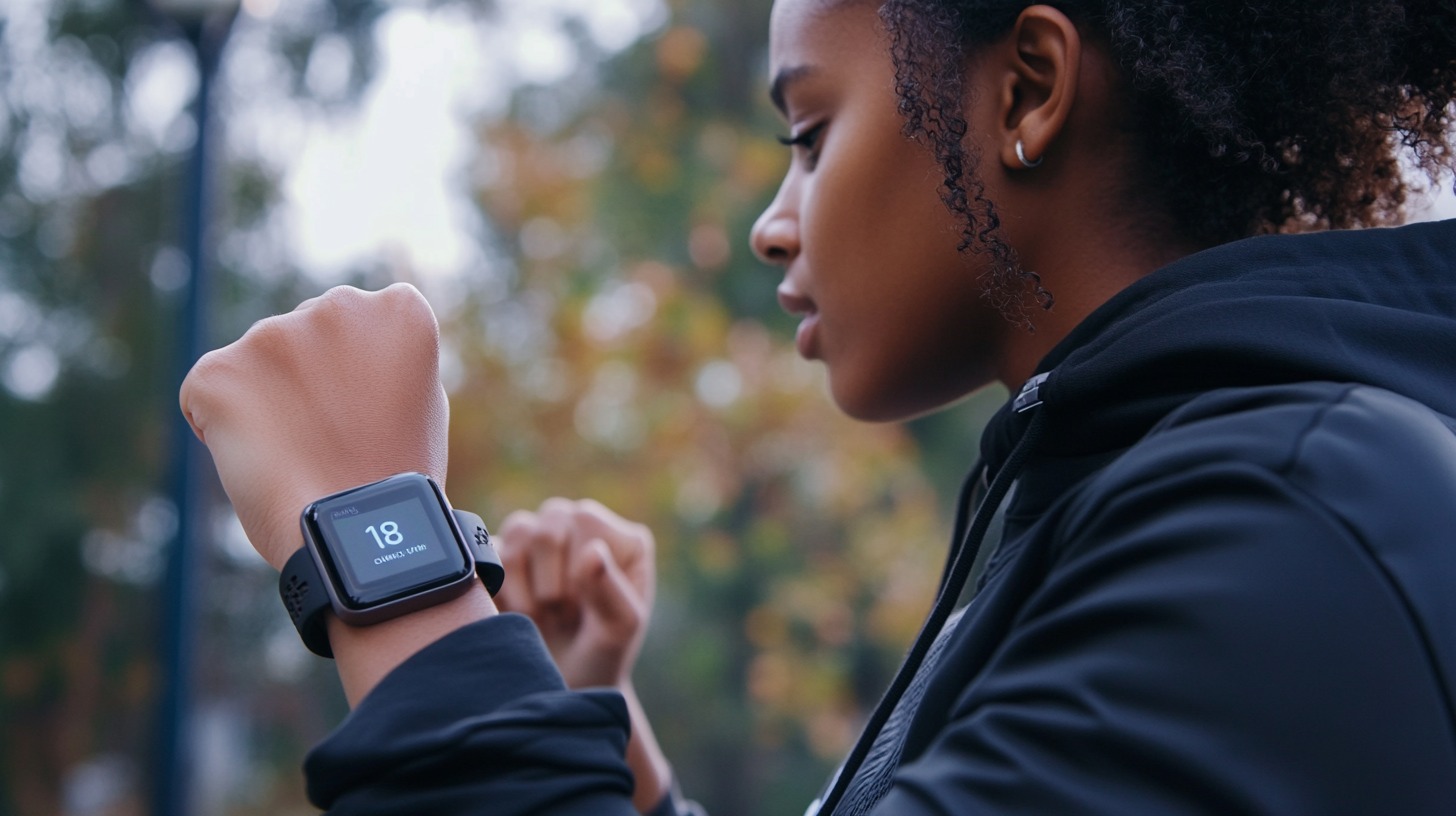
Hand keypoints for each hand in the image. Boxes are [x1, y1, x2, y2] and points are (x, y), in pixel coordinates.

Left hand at [180, 284, 450, 569]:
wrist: (355, 535)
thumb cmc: (394, 477)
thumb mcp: (420, 400)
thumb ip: (383, 358)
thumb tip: (343, 349)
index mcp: (398, 310)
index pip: (361, 321)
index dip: (357, 372)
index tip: (364, 411)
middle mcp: (338, 306)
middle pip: (304, 334)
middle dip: (306, 376)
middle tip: (327, 438)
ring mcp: (272, 334)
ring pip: (256, 365)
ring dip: (266, 401)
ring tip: (298, 455)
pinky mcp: (217, 370)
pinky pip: (207, 394)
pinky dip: (221, 427)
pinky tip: (261, 461)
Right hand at [496, 498, 654, 688]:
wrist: (566, 684)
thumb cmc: (603, 653)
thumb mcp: (619, 629)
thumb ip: (611, 590)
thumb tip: (592, 550)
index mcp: (620, 538)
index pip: (585, 520)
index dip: (577, 568)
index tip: (587, 606)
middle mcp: (580, 528)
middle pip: (548, 525)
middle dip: (551, 583)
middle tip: (564, 614)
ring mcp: (540, 538)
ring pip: (517, 532)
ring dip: (526, 587)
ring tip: (544, 615)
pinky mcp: (504, 556)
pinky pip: (489, 553)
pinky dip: (502, 590)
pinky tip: (519, 613)